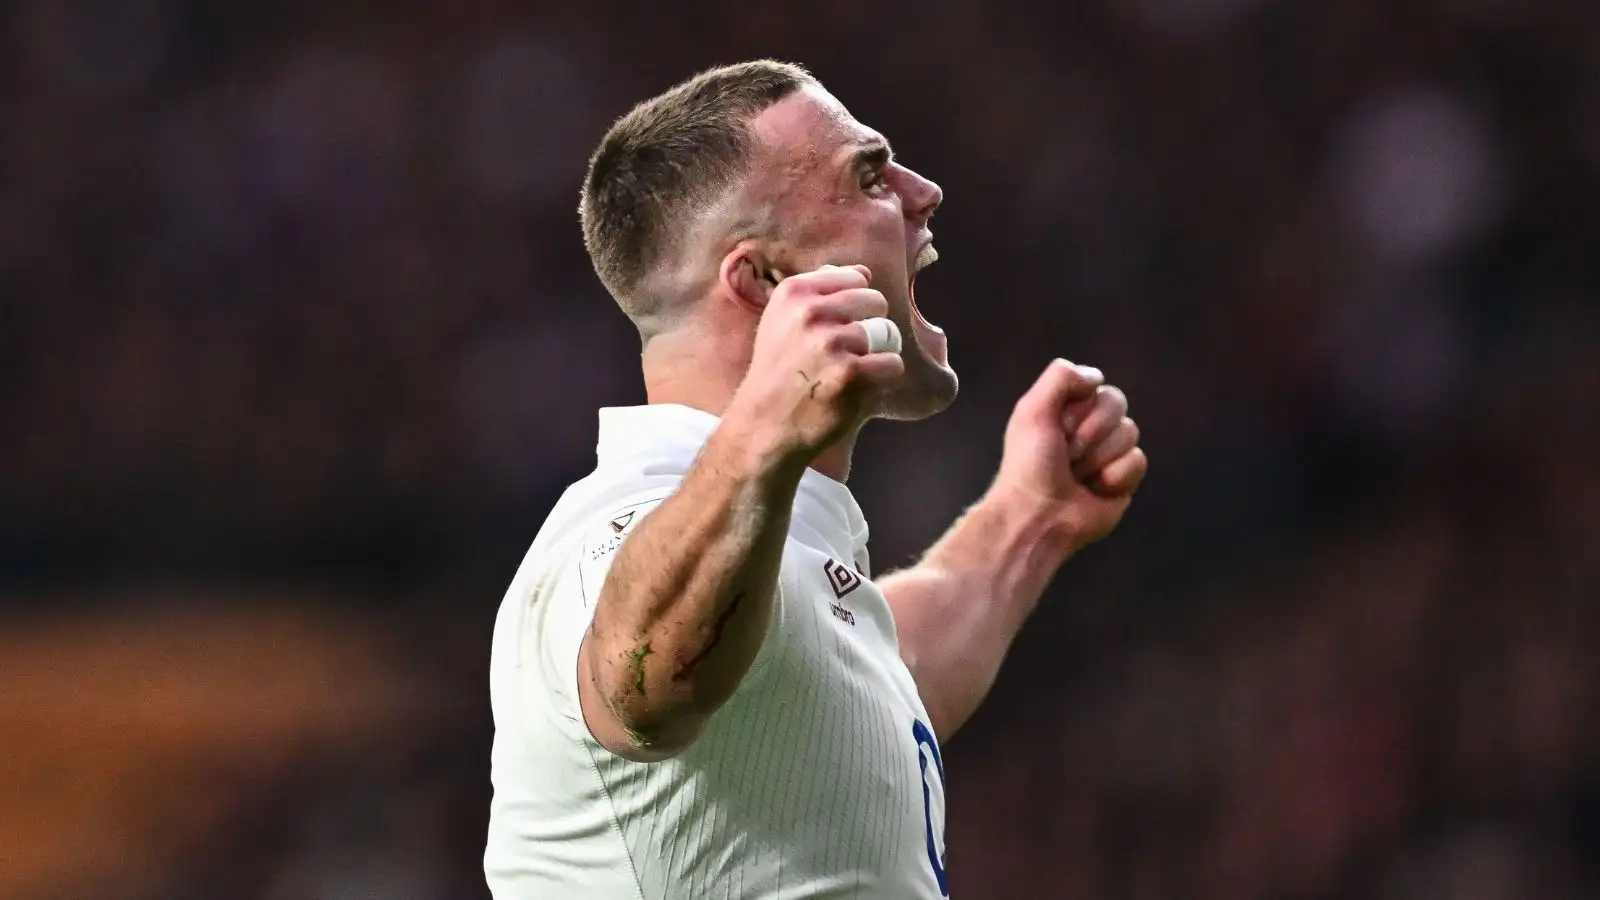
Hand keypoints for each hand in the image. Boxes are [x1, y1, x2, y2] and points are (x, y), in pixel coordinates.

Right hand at [724, 264, 904, 466]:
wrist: (766, 424)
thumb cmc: (779, 370)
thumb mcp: (782, 319)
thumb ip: (819, 291)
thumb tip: (863, 272)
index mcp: (795, 292)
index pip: (855, 278)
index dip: (857, 302)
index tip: (840, 324)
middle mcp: (811, 313)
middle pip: (876, 302)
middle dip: (871, 325)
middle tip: (852, 350)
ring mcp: (831, 343)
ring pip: (887, 333)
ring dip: (879, 352)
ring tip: (858, 368)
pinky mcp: (850, 374)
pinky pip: (892, 363)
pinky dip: (884, 376)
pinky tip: (863, 385)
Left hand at [991, 359, 1147, 547]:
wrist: (1038, 515)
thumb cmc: (1029, 464)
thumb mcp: (1032, 410)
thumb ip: (1061, 377)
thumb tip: (1097, 377)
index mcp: (1067, 409)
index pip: (1097, 387)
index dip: (1080, 409)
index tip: (1058, 430)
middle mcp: (1090, 428)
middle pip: (1117, 404)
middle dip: (1090, 432)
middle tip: (1068, 455)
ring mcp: (1109, 453)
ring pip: (1130, 432)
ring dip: (1099, 457)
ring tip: (1078, 476)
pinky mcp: (1124, 479)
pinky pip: (1138, 461)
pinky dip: (1114, 476)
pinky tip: (1095, 491)